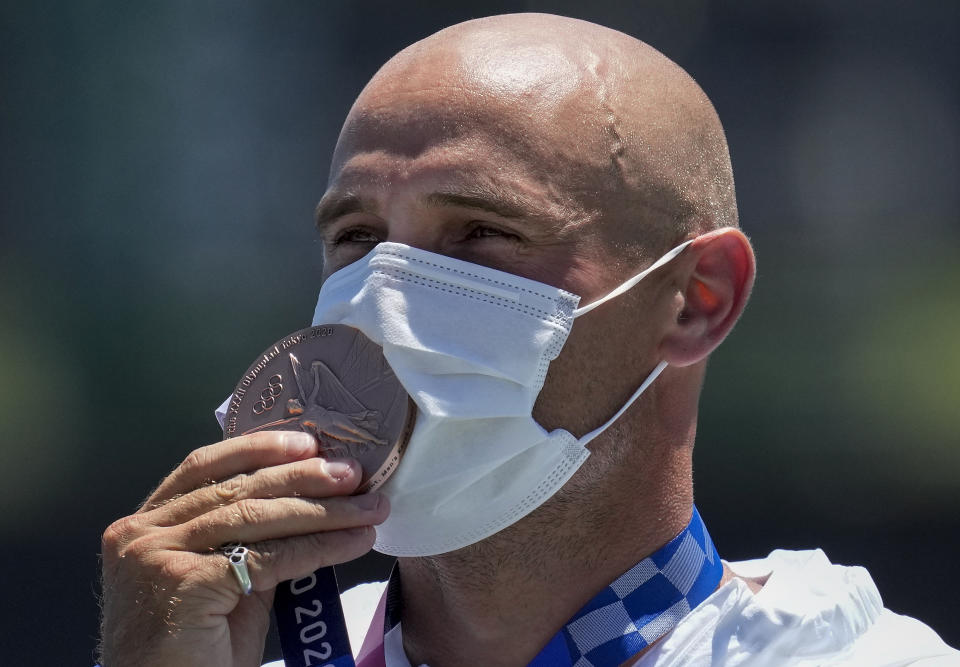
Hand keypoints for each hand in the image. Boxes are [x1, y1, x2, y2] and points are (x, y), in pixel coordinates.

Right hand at [99, 431, 387, 666]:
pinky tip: (353, 542)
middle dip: (304, 477)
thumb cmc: (193, 654)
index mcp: (142, 525)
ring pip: (258, 517)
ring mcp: (158, 555)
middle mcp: (140, 533)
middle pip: (238, 489)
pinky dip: (321, 546)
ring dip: (324, 511)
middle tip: (354, 473)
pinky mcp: (187, 581)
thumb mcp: (220, 583)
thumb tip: (306, 503)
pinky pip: (271, 556)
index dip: (259, 449)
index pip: (204, 468)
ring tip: (369, 507)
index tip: (308, 442)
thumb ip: (247, 543)